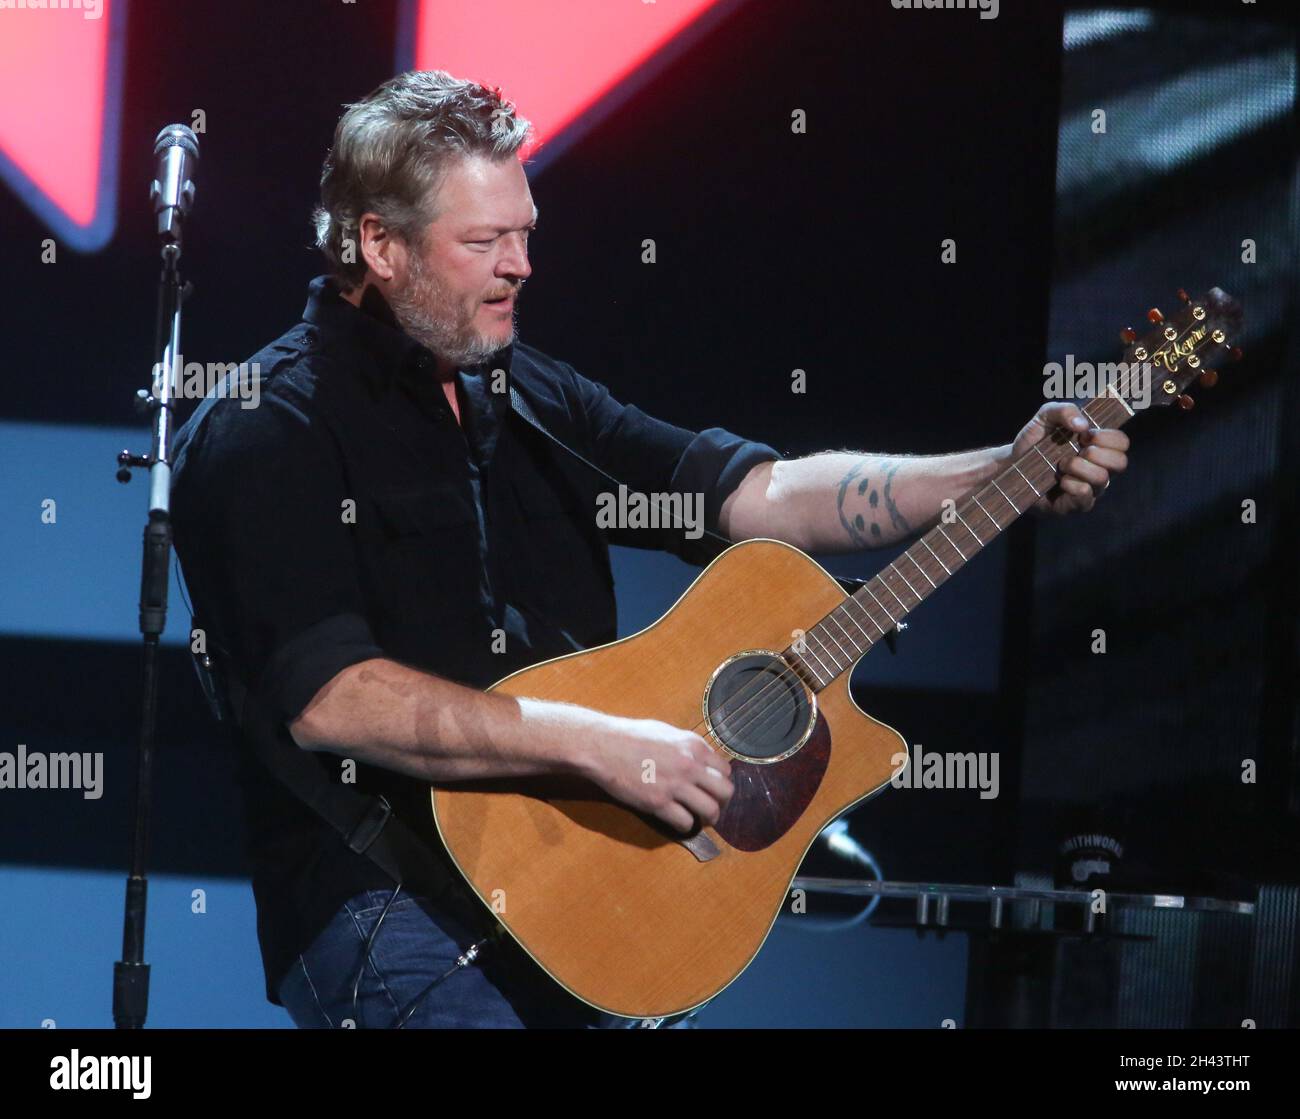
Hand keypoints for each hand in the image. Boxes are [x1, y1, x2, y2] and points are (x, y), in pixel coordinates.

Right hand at [578, 713, 733, 833]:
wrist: (603, 747)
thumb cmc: (631, 736)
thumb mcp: (667, 732)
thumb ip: (687, 746)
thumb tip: (702, 759)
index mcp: (694, 745)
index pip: (725, 770)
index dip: (720, 781)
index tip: (712, 788)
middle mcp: (690, 765)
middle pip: (725, 792)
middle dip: (722, 802)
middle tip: (712, 806)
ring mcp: (675, 785)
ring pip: (710, 811)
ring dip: (708, 818)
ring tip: (701, 819)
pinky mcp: (658, 803)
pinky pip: (685, 822)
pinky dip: (685, 826)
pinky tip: (679, 821)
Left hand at [1010, 402, 1129, 514]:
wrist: (1011, 464)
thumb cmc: (1034, 441)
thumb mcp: (1046, 416)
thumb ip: (1065, 410)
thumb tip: (1082, 425)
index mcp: (1099, 448)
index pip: (1122, 443)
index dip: (1106, 437)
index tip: (1082, 435)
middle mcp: (1100, 469)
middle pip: (1121, 463)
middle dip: (1095, 452)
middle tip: (1074, 450)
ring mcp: (1090, 489)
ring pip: (1103, 479)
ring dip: (1078, 467)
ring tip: (1061, 465)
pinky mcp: (1075, 505)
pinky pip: (1085, 495)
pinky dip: (1071, 484)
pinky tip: (1059, 479)